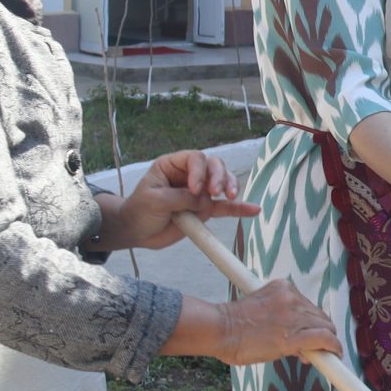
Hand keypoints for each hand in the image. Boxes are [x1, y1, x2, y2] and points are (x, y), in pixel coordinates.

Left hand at [102, 150, 257, 251]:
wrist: (137, 232)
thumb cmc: (139, 210)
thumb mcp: (154, 200)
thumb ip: (180, 198)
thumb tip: (205, 201)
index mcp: (173, 165)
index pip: (195, 159)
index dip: (200, 171)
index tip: (195, 190)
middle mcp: (190, 175)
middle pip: (214, 166)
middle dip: (219, 177)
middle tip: (217, 192)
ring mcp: (200, 192)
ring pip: (223, 183)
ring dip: (231, 187)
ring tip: (232, 197)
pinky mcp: (205, 210)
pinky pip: (225, 208)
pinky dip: (239, 209)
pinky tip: (253, 210)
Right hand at [186, 280, 340, 366]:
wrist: (219, 330)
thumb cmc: (233, 325)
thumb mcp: (260, 309)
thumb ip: (280, 317)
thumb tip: (299, 343)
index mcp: (282, 288)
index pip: (307, 305)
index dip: (311, 322)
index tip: (309, 332)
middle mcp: (292, 298)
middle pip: (319, 316)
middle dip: (320, 332)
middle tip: (314, 348)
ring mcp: (294, 315)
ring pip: (325, 327)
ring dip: (327, 341)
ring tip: (324, 354)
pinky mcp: (294, 335)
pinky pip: (325, 339)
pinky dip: (333, 346)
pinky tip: (334, 354)